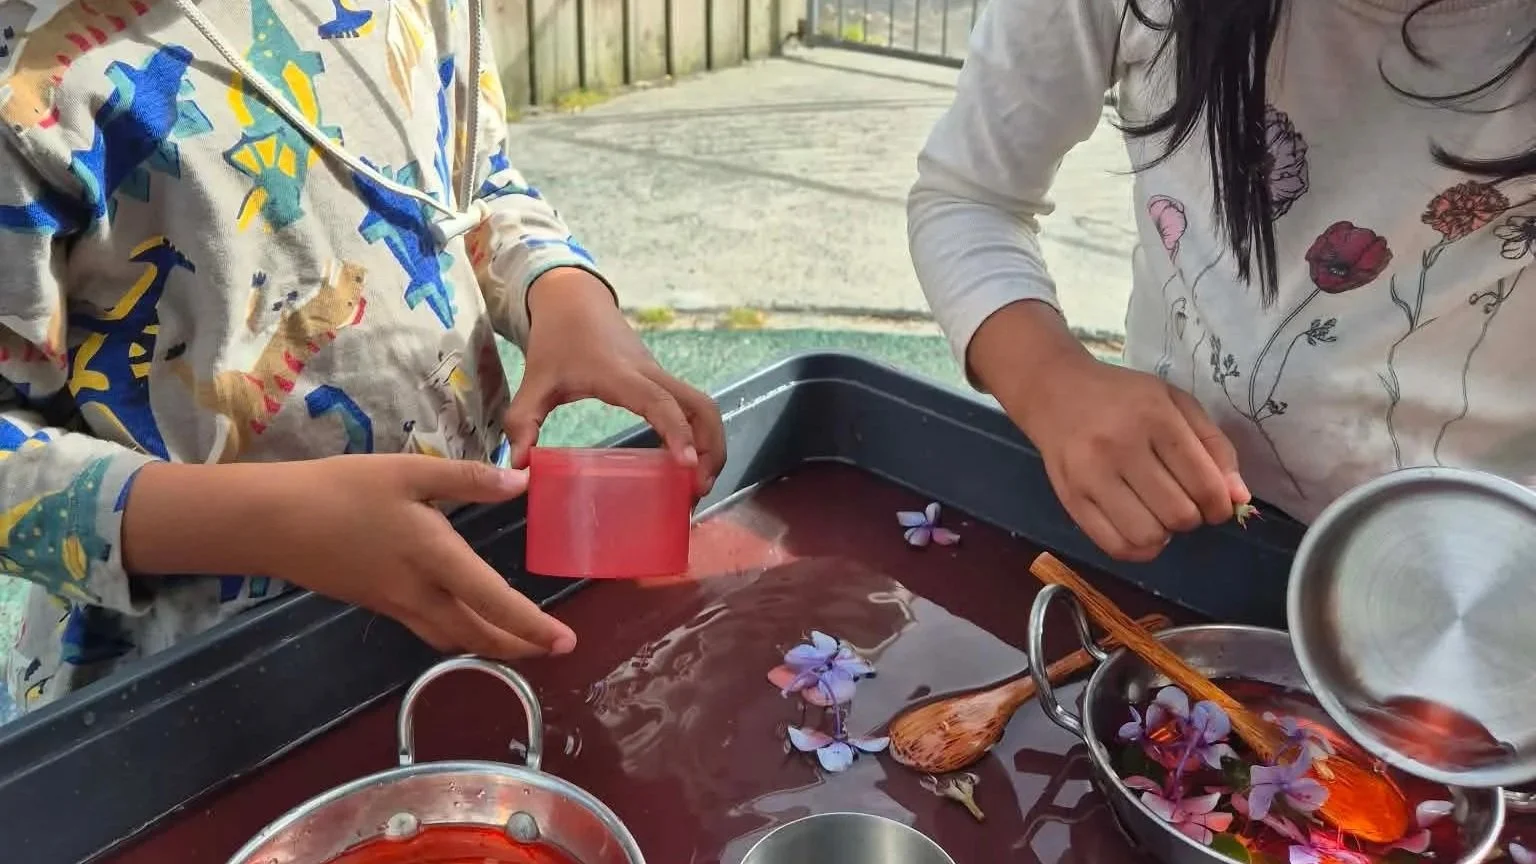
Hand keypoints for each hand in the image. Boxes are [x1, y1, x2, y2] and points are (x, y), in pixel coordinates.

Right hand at [261, 455, 576, 658]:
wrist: (272, 522)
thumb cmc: (341, 489)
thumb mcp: (409, 471)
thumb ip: (468, 479)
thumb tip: (521, 483)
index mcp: (434, 558)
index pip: (495, 602)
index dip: (534, 625)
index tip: (566, 640)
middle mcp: (419, 593)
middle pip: (478, 635)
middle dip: (520, 647)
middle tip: (555, 647)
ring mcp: (396, 604)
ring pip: (453, 638)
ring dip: (490, 645)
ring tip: (521, 643)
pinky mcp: (378, 603)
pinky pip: (429, 630)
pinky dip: (459, 635)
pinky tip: (468, 622)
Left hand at [505, 268, 725, 494]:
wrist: (574, 300)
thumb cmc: (557, 339)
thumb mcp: (535, 380)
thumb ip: (523, 421)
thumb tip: (520, 465)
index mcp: (621, 375)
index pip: (660, 403)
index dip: (677, 432)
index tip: (687, 465)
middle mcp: (650, 375)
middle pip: (701, 406)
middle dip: (711, 448)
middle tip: (699, 489)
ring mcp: (660, 377)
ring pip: (703, 407)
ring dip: (711, 444)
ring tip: (698, 485)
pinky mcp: (660, 381)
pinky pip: (691, 408)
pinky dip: (698, 435)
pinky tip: (684, 465)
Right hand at [1007, 355, 1249, 561]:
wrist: (1054, 392)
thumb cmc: (1123, 397)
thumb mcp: (1175, 403)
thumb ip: (1214, 446)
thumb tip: (1238, 498)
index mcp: (1154, 418)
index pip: (1204, 484)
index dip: (1221, 505)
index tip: (1216, 503)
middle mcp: (1120, 447)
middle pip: (1179, 515)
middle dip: (1193, 517)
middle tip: (1183, 501)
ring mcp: (1091, 476)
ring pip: (1148, 536)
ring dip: (1165, 533)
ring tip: (1158, 513)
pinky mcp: (1071, 499)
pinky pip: (1115, 546)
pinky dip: (1139, 548)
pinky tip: (1141, 529)